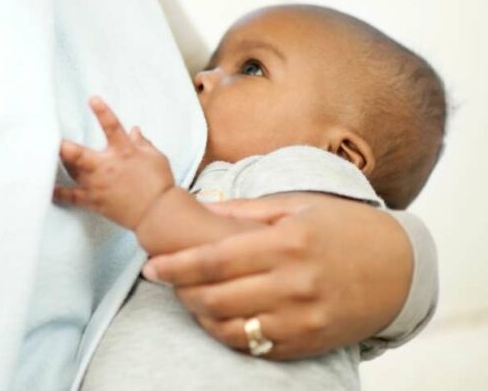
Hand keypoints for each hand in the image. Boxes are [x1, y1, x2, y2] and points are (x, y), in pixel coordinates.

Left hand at [53, 97, 174, 229]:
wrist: (157, 213)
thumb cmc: (159, 184)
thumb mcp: (155, 158)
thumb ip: (142, 143)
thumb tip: (134, 130)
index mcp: (124, 152)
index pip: (112, 127)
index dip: (103, 112)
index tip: (93, 99)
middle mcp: (107, 167)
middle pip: (78, 154)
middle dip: (62, 147)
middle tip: (49, 137)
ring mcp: (97, 184)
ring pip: (72, 171)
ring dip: (60, 162)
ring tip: (45, 154)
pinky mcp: (94, 200)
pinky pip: (71, 196)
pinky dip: (58, 193)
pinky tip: (47, 188)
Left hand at [142, 193, 412, 359]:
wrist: (399, 267)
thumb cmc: (342, 227)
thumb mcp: (296, 206)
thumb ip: (245, 211)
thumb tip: (200, 206)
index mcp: (285, 243)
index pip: (214, 260)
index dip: (175, 266)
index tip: (151, 267)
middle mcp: (292, 284)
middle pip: (215, 297)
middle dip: (180, 290)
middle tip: (165, 280)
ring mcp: (301, 318)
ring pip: (229, 327)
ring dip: (199, 315)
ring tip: (188, 297)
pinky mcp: (308, 342)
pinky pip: (254, 346)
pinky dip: (227, 333)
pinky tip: (217, 317)